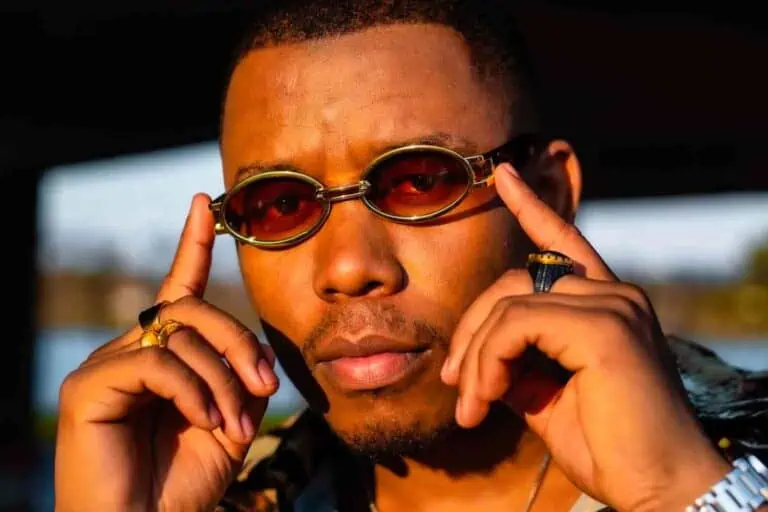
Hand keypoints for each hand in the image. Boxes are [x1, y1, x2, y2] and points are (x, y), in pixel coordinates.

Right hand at [54, 194, 278, 511]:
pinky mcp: (87, 387)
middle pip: (191, 309)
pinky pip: (155, 363)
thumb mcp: (231, 420)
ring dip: (222, 377)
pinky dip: (193, 390)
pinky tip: (206, 421)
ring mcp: (104, 367)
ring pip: (179, 334)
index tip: (205, 204)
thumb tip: (253, 351)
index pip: (177, 289)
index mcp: (164, 355)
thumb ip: (239, 376)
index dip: (193, 245)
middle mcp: (130, 351)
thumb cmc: (186, 482)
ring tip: (236, 424)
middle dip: (238, 342)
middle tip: (264, 387)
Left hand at [440, 165, 730, 511]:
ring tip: (472, 407)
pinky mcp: (604, 327)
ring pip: (509, 303)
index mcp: (606, 304)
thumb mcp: (545, 393)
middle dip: (472, 330)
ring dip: (477, 357)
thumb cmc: (608, 446)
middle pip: (515, 280)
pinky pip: (516, 324)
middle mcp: (614, 294)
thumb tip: (477, 351)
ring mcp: (612, 305)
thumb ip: (516, 359)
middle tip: (457, 386)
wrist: (659, 488)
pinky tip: (488, 400)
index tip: (505, 174)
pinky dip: (488, 360)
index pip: (564, 242)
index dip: (533, 207)